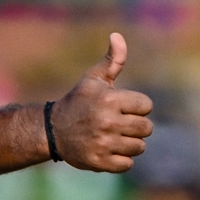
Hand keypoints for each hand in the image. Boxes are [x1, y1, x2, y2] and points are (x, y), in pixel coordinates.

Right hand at [51, 33, 152, 171]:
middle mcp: (107, 121)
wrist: (52, 130)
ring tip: (110, 136)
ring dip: (127, 143)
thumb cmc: (78, 102)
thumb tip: (117, 35)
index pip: (146, 106)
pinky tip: (106, 149)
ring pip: (139, 147)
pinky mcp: (99, 161)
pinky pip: (127, 164)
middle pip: (147, 129)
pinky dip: (119, 159)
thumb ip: (112, 60)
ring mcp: (103, 143)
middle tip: (115, 123)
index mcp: (109, 99)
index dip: (135, 106)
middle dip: (134, 126)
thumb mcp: (93, 79)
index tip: (119, 107)